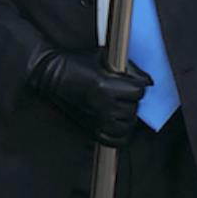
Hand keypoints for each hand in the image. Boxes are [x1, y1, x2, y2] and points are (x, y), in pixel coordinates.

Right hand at [27, 46, 150, 148]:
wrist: (49, 74)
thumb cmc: (73, 62)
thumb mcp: (103, 56)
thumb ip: (128, 68)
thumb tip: (146, 80)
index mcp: (104, 87)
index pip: (138, 91)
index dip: (138, 85)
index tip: (133, 82)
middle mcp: (101, 106)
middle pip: (133, 109)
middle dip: (132, 100)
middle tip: (125, 93)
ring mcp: (95, 119)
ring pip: (127, 125)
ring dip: (127, 116)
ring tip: (121, 106)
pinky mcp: (89, 128)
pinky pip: (115, 140)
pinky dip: (120, 134)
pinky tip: (117, 122)